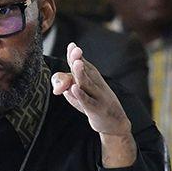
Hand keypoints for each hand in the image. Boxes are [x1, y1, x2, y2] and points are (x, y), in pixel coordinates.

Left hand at [52, 42, 135, 167]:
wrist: (115, 124)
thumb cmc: (95, 106)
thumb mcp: (78, 93)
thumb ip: (65, 84)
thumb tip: (56, 85)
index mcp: (92, 78)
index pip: (83, 64)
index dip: (75, 55)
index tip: (72, 46)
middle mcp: (97, 85)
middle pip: (85, 71)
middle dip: (78, 60)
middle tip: (75, 50)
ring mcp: (98, 97)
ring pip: (87, 84)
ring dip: (81, 74)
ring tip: (76, 64)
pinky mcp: (97, 110)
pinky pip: (88, 102)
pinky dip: (81, 95)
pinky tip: (74, 89)